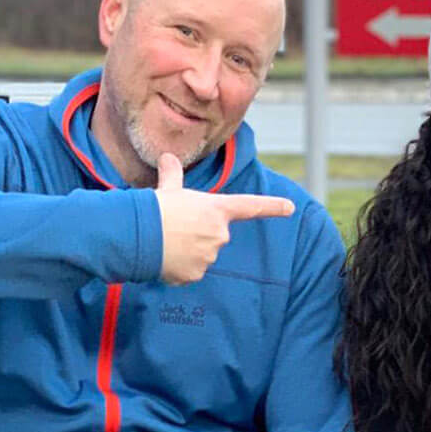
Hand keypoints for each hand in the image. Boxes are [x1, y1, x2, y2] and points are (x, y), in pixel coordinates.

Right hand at [155, 153, 294, 284]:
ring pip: (200, 255)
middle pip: (214, 236)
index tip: (291, 207)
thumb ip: (173, 175)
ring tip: (166, 242)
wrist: (140, 233)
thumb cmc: (156, 207)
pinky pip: (189, 272)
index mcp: (217, 209)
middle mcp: (220, 234)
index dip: (272, 206)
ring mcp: (209, 256)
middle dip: (196, 235)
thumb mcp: (168, 188)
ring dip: (186, 251)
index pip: (250, 206)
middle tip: (175, 228)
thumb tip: (168, 157)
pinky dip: (177, 268)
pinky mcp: (196, 274)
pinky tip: (164, 257)